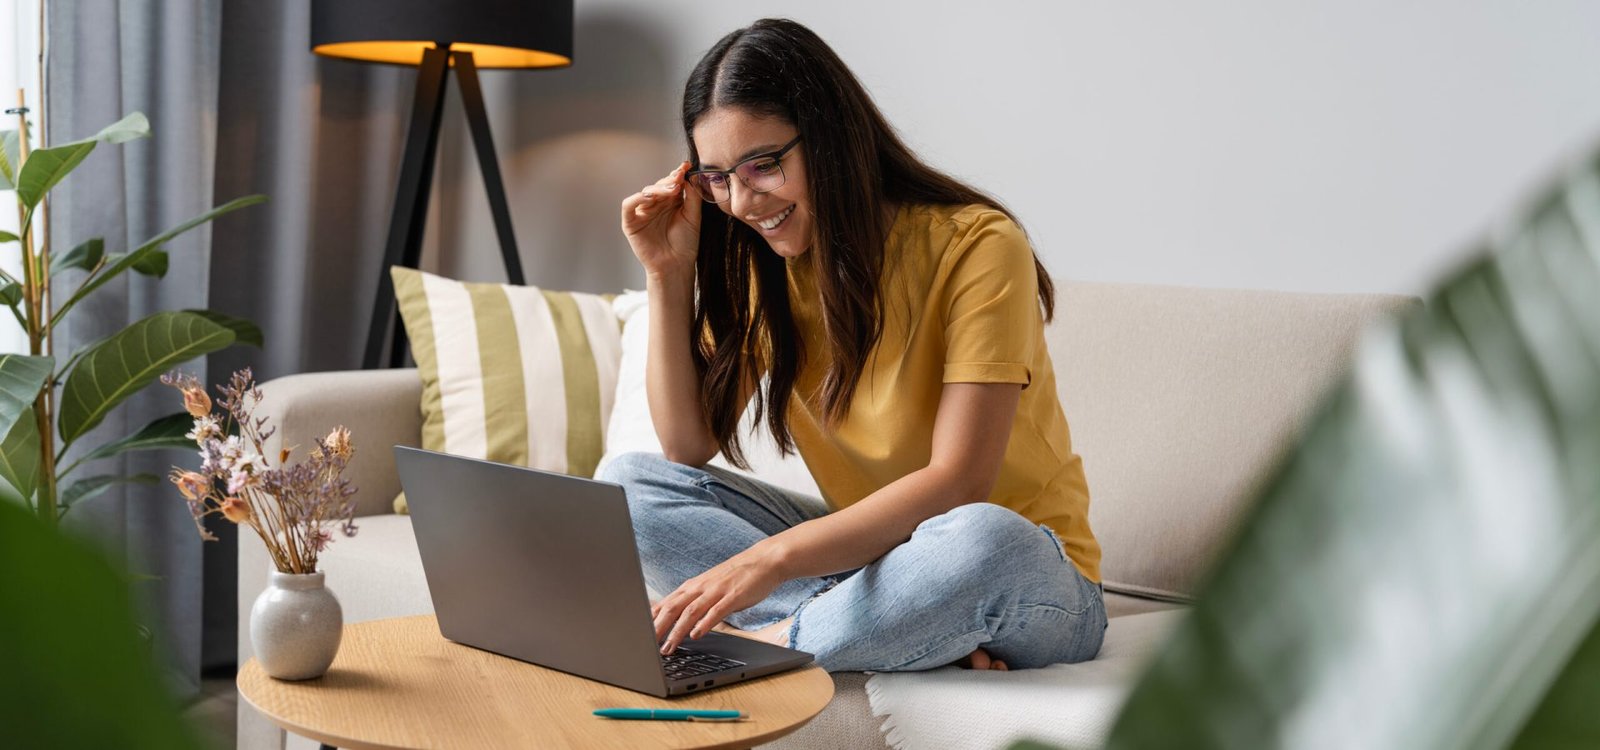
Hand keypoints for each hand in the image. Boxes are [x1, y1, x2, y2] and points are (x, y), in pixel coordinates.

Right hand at [620, 161, 702, 278]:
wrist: (677, 265)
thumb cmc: (685, 244)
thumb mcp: (693, 217)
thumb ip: (692, 197)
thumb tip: (690, 177)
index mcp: (671, 203)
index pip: (672, 184)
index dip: (677, 174)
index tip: (686, 166)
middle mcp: (656, 205)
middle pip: (659, 186)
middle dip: (669, 181)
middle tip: (679, 178)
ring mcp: (643, 213)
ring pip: (646, 192)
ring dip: (657, 189)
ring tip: (671, 189)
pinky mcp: (631, 223)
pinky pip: (628, 205)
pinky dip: (636, 198)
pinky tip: (649, 197)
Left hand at [652, 549, 784, 654]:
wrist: (764, 560)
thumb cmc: (736, 577)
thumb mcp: (709, 588)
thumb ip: (693, 602)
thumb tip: (674, 619)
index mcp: (693, 587)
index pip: (666, 604)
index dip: (651, 620)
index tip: (639, 635)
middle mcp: (701, 588)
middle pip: (673, 608)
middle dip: (658, 628)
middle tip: (648, 645)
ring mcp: (716, 591)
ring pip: (691, 611)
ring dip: (677, 631)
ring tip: (669, 646)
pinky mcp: (733, 596)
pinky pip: (716, 611)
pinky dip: (704, 623)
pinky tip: (696, 635)